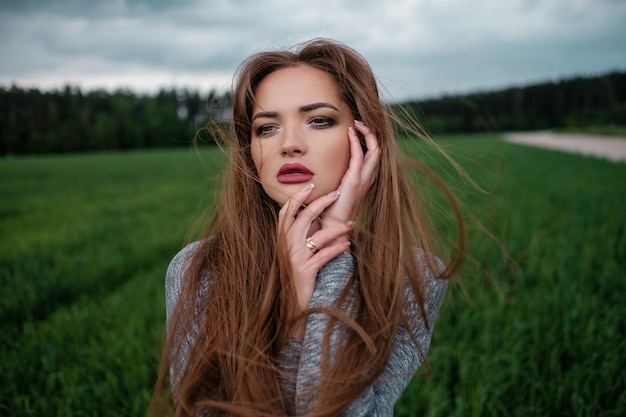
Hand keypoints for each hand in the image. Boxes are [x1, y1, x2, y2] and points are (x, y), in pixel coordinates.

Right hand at [278, 184, 350, 337]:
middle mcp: (286, 245)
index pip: (286, 211)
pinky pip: (324, 255)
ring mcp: (295, 257)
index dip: (298, 197)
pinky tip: (347, 245)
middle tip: (336, 193)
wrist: (290, 304)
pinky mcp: (305, 270)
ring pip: (317, 235)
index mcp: (282, 238)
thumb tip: (314, 218)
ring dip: (337, 228)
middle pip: (303, 217)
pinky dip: (337, 249)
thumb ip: (300, 235)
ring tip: (351, 225)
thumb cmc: (294, 275)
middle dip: (321, 203)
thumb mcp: (292, 252)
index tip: (311, 184)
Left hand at [320, 120, 380, 236]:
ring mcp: (364, 178)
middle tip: (359, 122)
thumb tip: (328, 164)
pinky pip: (358, 155)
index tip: (357, 128)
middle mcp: (369, 176)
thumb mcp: (339, 187)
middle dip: (370, 133)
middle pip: (377, 148)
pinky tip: (349, 132)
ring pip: (374, 149)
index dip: (368, 139)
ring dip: (366, 133)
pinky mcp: (355, 179)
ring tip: (357, 123)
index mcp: (366, 178)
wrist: (335, 223)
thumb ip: (339, 176)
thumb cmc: (334, 208)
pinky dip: (355, 141)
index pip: (373, 153)